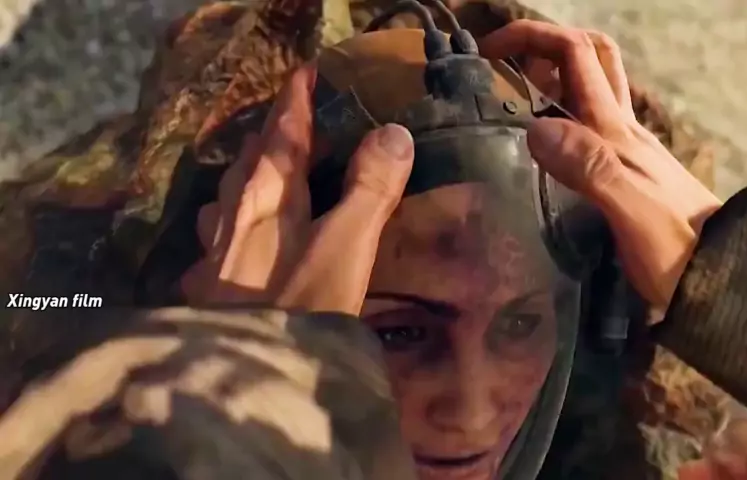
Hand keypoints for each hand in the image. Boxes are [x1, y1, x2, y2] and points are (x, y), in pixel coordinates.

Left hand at [181, 63, 414, 313]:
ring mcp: (212, 257)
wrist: (246, 383)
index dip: (295, 102)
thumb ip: (369, 191)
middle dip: (268, 137)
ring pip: (224, 201)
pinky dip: (230, 229)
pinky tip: (233, 250)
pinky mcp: (206, 292)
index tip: (306, 73)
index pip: (282, 135)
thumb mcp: (346, 248)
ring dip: (244, 181)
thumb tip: (392, 133)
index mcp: (266, 199)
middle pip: (249, 163)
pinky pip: (215, 242)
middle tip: (287, 123)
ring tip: (260, 179)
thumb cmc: (300, 311)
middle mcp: (231, 219)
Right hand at [478, 21, 721, 314]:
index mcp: (615, 130)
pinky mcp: (628, 173)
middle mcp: (622, 129)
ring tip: (517, 99)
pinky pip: (590, 125)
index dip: (532, 37)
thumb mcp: (630, 211)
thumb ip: (588, 167)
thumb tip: (534, 128)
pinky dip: (563, 115)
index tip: (488, 52)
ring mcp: (628, 150)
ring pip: (593, 88)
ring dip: (556, 76)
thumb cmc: (674, 252)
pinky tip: (544, 146)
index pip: (576, 55)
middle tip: (507, 67)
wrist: (723, 279)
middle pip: (591, 57)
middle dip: (546, 45)